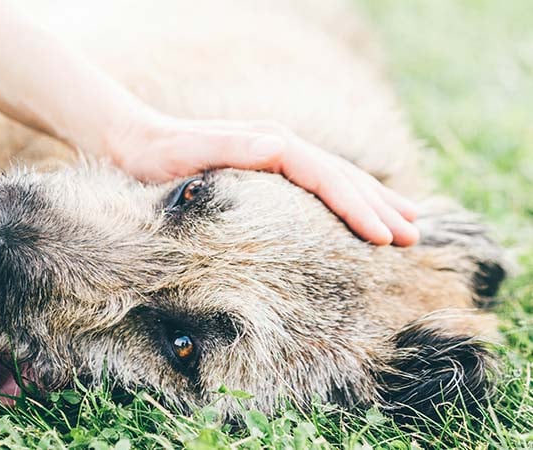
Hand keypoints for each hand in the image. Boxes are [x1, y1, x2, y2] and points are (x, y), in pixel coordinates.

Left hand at [104, 114, 419, 245]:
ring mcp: (276, 153)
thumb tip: (281, 145)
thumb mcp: (189, 152)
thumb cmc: (158, 156)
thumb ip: (234, 148)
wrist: (135, 142)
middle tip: (416, 239)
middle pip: (342, 176)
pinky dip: (347, 198)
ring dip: (373, 201)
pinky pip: (319, 184)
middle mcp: (280, 145)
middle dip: (380, 208)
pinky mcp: (268, 166)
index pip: (327, 177)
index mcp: (270, 144)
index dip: (359, 207)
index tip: (385, 237)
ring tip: (410, 223)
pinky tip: (359, 212)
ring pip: (338, 178)